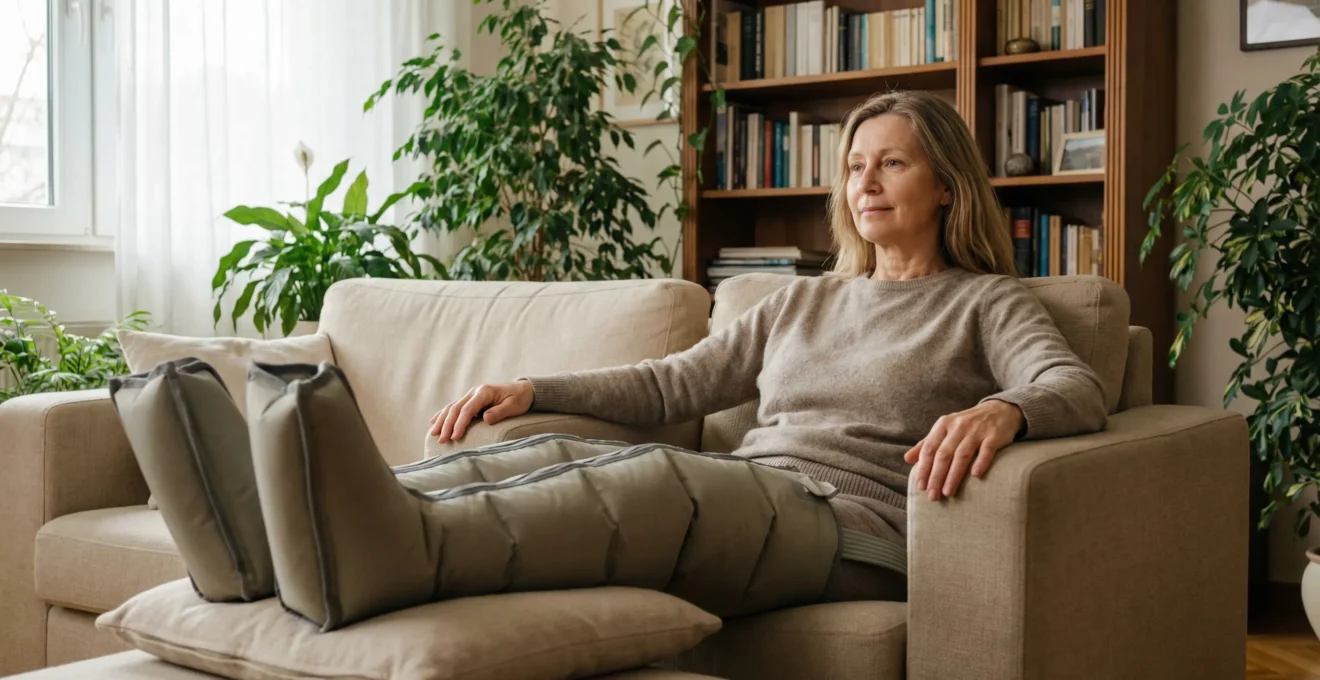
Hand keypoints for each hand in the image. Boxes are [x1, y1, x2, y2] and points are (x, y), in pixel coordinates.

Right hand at [428, 380, 534, 442]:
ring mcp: (471, 395)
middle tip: (442, 440)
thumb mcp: (514, 406)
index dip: (460, 423)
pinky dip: (443, 414)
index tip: (455, 437)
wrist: (522, 390)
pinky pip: (453, 407)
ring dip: (441, 420)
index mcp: (484, 392)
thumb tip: (485, 419)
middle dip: (447, 425)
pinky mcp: (470, 400)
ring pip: (451, 407)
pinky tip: (433, 421)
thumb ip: (499, 412)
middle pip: (456, 408)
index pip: (468, 409)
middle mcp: (474, 392)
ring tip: (434, 434)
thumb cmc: (519, 399)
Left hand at [903, 399, 1023, 500]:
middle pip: (944, 454)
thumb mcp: (945, 429)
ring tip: (947, 492)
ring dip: (953, 475)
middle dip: (936, 476)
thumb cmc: (967, 425)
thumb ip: (927, 443)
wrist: (999, 410)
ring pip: (962, 454)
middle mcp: (958, 426)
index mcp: (943, 425)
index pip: (929, 449)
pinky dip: (981, 461)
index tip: (920, 487)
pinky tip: (976, 475)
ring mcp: (977, 430)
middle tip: (932, 496)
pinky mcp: (994, 435)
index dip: (924, 468)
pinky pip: (987, 450)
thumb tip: (907, 459)